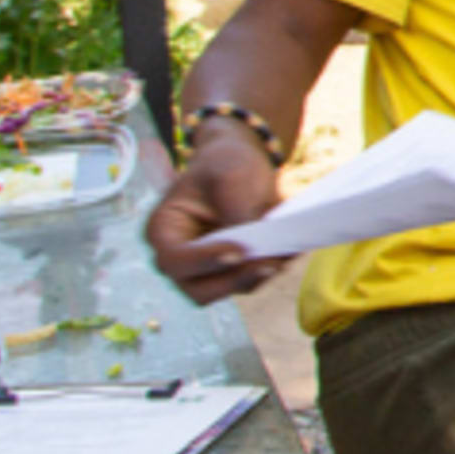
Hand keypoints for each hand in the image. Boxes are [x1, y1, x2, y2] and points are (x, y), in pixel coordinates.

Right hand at [147, 126, 292, 302]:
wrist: (240, 163)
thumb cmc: (224, 163)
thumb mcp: (229, 172)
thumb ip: (236, 208)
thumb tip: (252, 245)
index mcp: (164, 230)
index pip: (175, 259)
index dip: (205, 260)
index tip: (239, 251)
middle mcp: (180, 258)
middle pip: (198, 290)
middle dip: (235, 280)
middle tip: (269, 264)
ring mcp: (206, 268)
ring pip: (229, 289)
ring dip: (259, 275)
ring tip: (286, 253)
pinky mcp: (233, 269)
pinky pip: (252, 279)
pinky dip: (271, 268)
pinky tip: (290, 250)